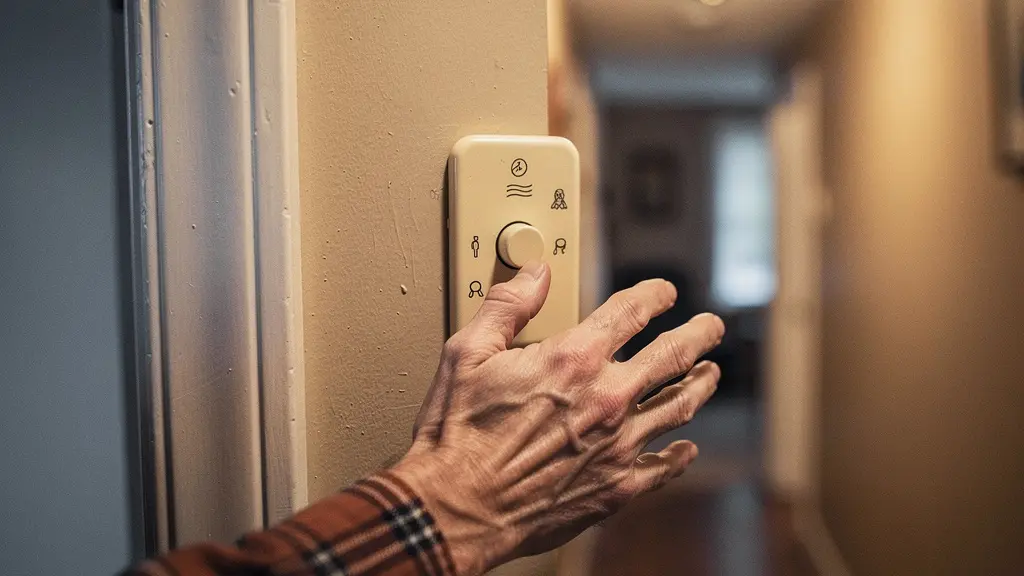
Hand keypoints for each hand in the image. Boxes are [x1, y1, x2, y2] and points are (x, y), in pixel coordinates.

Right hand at [391, 260, 724, 575]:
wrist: (456, 508)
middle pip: (672, 355)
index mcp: (573, 359)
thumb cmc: (457, 435)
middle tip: (711, 326)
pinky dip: (681, 454)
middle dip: (698, 334)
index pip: (631, 311)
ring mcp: (619, 444)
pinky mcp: (617, 486)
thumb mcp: (467, 353)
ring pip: (680, 406)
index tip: (663, 292)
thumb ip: (507, 305)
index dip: (653, 295)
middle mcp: (607, 398)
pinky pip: (664, 466)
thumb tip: (535, 272)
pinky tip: (687, 448)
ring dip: (701, 384)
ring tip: (711, 373)